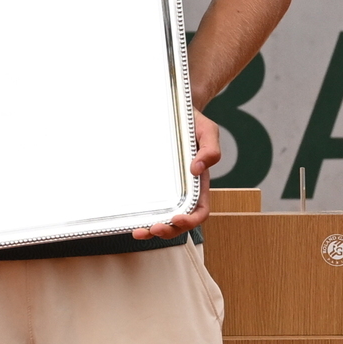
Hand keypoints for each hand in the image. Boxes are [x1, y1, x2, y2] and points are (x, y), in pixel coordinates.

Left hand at [129, 113, 221, 242]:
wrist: (176, 111)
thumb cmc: (194, 123)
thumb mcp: (209, 132)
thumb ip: (211, 150)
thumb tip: (197, 169)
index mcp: (200, 183)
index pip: (200, 210)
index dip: (191, 220)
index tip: (177, 219)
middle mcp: (185, 191)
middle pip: (180, 221)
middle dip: (168, 230)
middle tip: (153, 229)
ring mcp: (169, 189)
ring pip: (163, 217)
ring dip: (152, 229)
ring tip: (139, 231)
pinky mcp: (154, 184)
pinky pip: (151, 204)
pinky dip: (142, 214)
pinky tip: (131, 217)